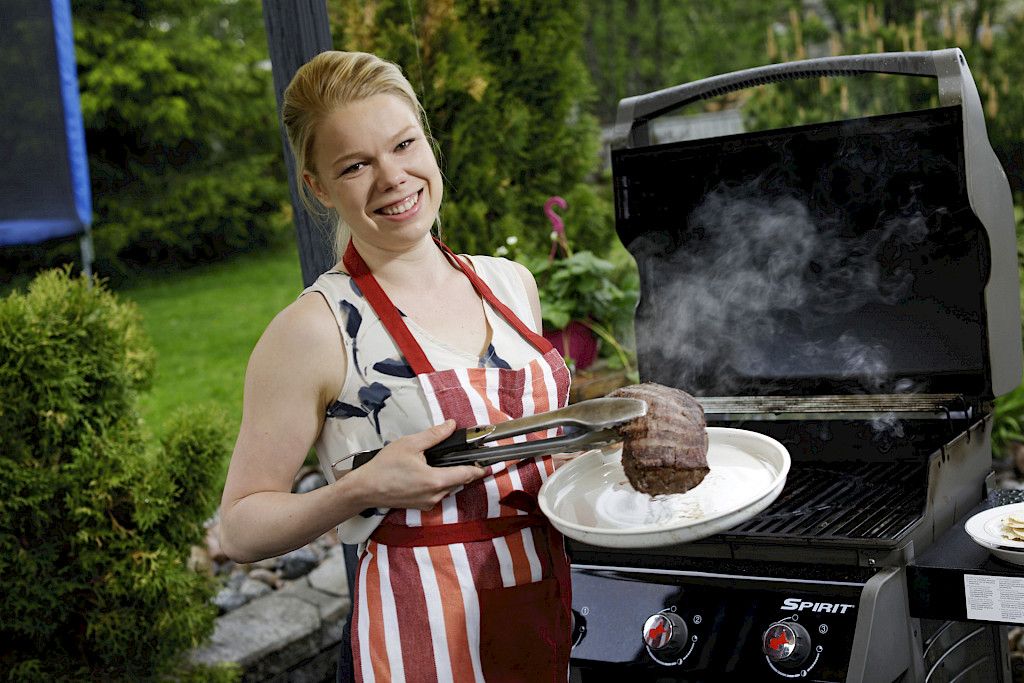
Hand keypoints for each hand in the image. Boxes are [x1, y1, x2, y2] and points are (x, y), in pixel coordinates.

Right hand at [345, 420, 487, 510]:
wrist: (364, 489)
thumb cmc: (384, 467)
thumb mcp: (410, 444)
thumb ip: (434, 435)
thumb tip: (451, 426)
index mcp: (436, 480)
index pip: (467, 474)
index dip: (479, 467)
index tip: (487, 461)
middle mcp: (435, 495)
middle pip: (459, 481)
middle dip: (462, 468)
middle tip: (460, 453)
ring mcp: (428, 503)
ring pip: (448, 487)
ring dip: (448, 475)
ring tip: (437, 460)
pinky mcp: (420, 505)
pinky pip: (437, 492)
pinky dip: (437, 482)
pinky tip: (426, 471)